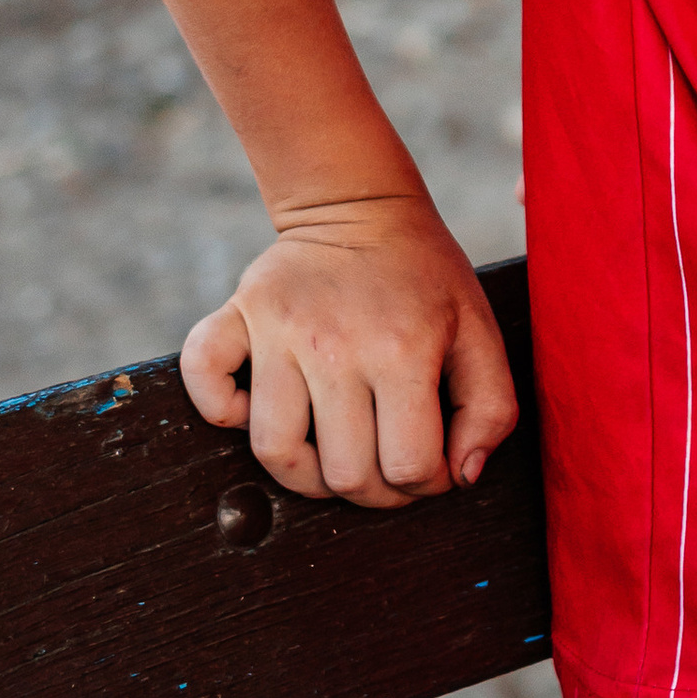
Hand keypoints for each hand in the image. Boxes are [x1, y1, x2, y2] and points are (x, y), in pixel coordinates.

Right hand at [181, 196, 517, 508]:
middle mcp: (337, 345)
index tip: (428, 464)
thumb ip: (491, 406)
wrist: (362, 206)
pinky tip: (258, 408)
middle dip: (373, 491)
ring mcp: (280, 332)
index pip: (409, 466)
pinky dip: (222, 409)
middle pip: (343, 473)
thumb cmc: (425, 276)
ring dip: (305, 475)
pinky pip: (205, 379)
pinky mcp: (238, 315)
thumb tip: (462, 476)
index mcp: (403, 349)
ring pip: (275, 452)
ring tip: (332, 453)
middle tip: (384, 464)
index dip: (426, 483)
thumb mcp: (480, 329)